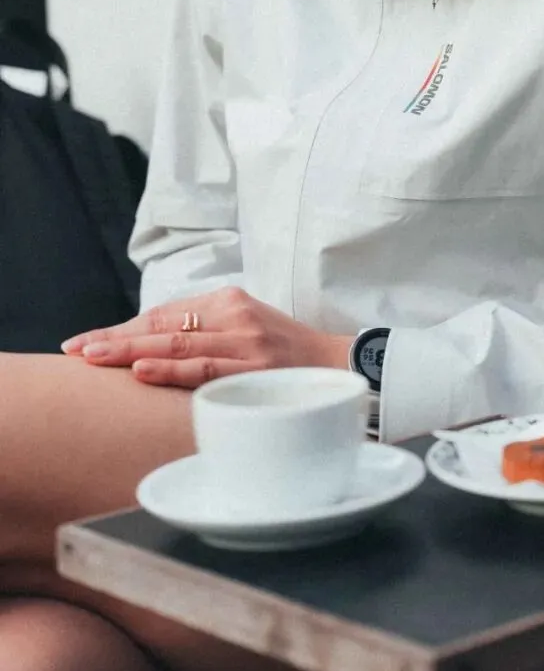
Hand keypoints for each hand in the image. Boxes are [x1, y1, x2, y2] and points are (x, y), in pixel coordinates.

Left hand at [61, 287, 352, 387]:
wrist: (339, 366)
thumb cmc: (286, 354)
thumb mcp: (246, 329)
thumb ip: (205, 333)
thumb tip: (150, 347)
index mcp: (228, 300)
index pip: (164, 313)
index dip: (123, 328)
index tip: (87, 342)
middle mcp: (234, 314)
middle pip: (163, 324)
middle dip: (115, 339)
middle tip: (76, 349)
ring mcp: (245, 339)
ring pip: (177, 344)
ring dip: (130, 351)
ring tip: (94, 358)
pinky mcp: (255, 365)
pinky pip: (204, 368)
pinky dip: (171, 369)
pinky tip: (142, 370)